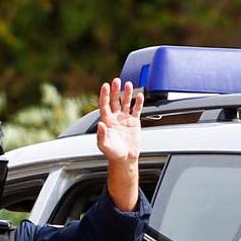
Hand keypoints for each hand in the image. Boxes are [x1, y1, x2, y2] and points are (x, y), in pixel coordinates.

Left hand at [97, 77, 143, 211]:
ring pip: (126, 103)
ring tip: (129, 84)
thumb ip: (101, 135)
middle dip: (115, 90)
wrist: (125, 159)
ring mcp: (125, 119)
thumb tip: (100, 124)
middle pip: (115, 100)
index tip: (105, 86)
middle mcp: (115, 118)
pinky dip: (138, 103)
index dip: (105, 95)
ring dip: (127, 94)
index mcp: (107, 121)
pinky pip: (136, 110)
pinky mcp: (134, 122)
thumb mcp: (104, 146)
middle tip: (117, 81)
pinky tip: (140, 95)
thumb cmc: (113, 154)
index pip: (105, 105)